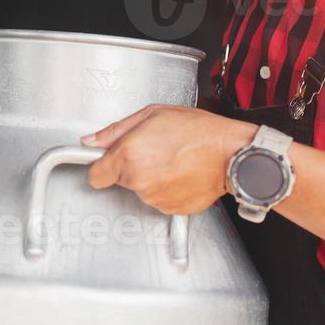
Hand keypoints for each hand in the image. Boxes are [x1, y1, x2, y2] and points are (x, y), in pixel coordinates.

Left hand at [81, 105, 255, 214]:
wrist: (231, 154)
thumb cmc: (199, 131)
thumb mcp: (153, 114)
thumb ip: (116, 130)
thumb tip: (93, 141)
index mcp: (128, 155)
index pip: (95, 176)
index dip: (102, 166)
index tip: (108, 162)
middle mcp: (138, 180)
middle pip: (120, 181)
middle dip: (131, 168)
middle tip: (154, 151)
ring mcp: (154, 198)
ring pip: (141, 190)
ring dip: (151, 178)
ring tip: (172, 160)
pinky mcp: (170, 209)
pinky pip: (159, 199)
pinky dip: (166, 189)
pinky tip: (180, 173)